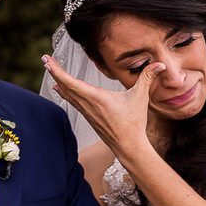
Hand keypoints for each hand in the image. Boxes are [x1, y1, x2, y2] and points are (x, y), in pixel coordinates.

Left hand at [42, 55, 165, 157]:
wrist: (128, 146)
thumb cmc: (134, 123)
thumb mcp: (141, 97)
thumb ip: (148, 77)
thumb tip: (160, 63)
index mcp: (96, 98)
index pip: (71, 82)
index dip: (58, 70)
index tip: (47, 60)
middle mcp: (88, 105)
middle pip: (66, 86)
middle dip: (55, 71)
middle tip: (45, 59)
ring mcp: (87, 112)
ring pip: (68, 95)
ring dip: (59, 81)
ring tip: (50, 69)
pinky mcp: (89, 117)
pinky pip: (73, 102)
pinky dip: (65, 92)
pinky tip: (61, 89)